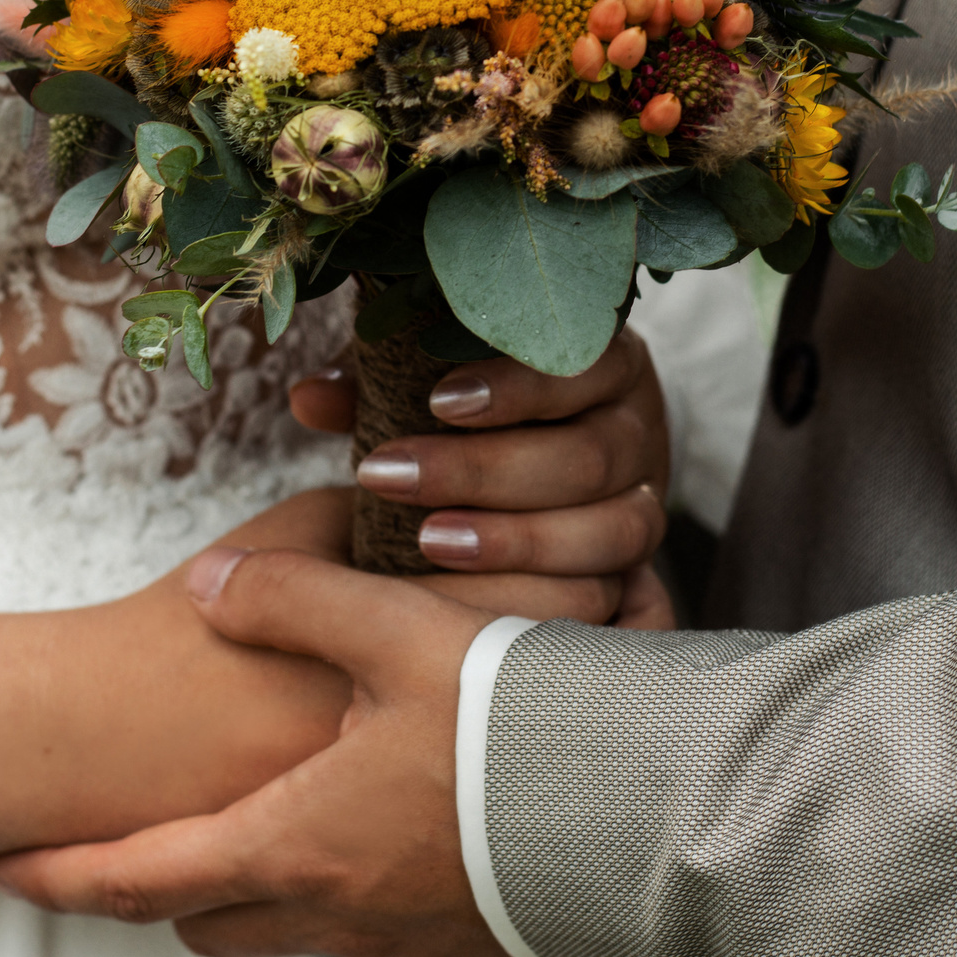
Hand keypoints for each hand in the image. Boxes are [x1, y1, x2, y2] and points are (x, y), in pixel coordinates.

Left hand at [0, 546, 510, 956]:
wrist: (638, 809)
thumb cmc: (513, 719)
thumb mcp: (392, 630)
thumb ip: (290, 595)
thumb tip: (213, 583)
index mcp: (293, 839)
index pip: (142, 878)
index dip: (66, 874)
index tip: (8, 866)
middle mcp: (334, 908)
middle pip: (206, 918)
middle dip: (155, 886)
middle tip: (125, 846)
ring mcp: (400, 941)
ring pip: (290, 929)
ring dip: (252, 891)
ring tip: (249, 832)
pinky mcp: (464, 952)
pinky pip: (377, 937)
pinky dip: (349, 898)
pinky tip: (381, 845)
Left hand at [291, 326, 676, 628]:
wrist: (545, 480)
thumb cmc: (474, 421)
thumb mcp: (432, 387)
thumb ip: (382, 386)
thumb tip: (309, 398)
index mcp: (601, 360)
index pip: (577, 364)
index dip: (513, 386)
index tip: (435, 402)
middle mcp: (638, 426)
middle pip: (586, 456)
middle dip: (483, 470)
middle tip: (387, 476)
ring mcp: (647, 498)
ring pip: (612, 526)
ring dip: (515, 538)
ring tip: (427, 541)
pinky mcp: (640, 563)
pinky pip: (612, 581)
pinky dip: (543, 583)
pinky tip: (475, 595)